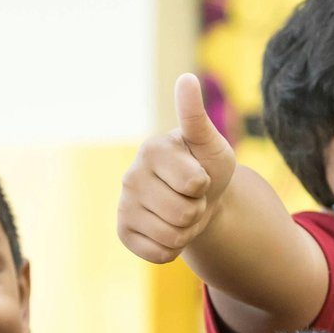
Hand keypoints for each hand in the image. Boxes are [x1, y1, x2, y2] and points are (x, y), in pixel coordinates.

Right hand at [117, 73, 237, 263]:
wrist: (200, 199)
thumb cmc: (206, 166)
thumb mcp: (210, 142)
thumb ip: (196, 116)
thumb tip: (186, 78)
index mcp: (151, 149)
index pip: (193, 183)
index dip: (205, 185)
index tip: (198, 175)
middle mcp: (130, 176)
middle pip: (183, 213)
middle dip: (197, 210)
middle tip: (191, 197)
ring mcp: (124, 205)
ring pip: (173, 237)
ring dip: (187, 229)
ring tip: (182, 211)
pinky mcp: (123, 232)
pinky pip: (159, 254)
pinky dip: (172, 247)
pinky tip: (167, 228)